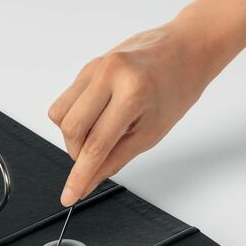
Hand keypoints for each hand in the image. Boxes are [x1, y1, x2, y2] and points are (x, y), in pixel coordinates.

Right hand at [48, 19, 218, 205]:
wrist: (185, 50)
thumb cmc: (176, 89)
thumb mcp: (151, 133)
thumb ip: (115, 159)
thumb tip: (89, 181)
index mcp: (131, 93)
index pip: (95, 145)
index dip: (80, 176)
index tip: (69, 196)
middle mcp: (108, 75)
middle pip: (71, 129)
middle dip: (78, 154)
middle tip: (96, 160)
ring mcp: (95, 67)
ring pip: (61, 115)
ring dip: (74, 136)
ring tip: (101, 135)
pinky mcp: (88, 66)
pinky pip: (66, 100)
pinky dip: (76, 118)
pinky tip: (99, 118)